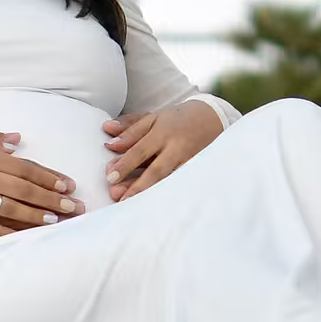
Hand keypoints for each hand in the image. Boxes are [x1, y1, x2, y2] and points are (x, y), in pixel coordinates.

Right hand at [0, 126, 79, 240]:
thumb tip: (18, 140)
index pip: (26, 168)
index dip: (49, 177)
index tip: (68, 184)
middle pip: (25, 189)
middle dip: (52, 199)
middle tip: (74, 207)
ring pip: (10, 208)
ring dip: (35, 216)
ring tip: (55, 222)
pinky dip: (4, 233)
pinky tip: (20, 238)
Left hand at [103, 101, 223, 200]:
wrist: (213, 118)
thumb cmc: (177, 120)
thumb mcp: (153, 117)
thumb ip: (130, 126)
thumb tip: (107, 130)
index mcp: (163, 131)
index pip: (141, 149)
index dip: (125, 163)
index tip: (109, 176)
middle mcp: (176, 148)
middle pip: (155, 169)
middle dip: (137, 184)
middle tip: (117, 194)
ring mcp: (189, 161)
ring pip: (169, 180)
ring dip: (151, 192)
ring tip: (132, 204)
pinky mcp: (198, 171)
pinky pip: (181, 184)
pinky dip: (168, 194)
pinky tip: (156, 205)